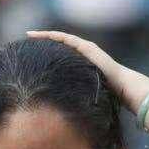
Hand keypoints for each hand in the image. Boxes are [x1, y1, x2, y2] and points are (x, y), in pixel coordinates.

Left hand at [26, 29, 148, 111]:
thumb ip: (77, 96)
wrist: (122, 86)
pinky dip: (52, 36)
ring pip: (60, 38)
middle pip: (59, 44)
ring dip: (45, 35)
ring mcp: (85, 47)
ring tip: (29, 35)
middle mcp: (83, 52)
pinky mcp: (86, 46)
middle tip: (27, 41)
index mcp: (82, 62)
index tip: (33, 54)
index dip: (48, 52)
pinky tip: (40, 35)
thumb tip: (63, 113)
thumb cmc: (108, 94)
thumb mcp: (86, 93)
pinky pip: (65, 38)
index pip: (62, 54)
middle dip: (43, 41)